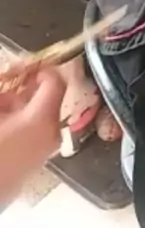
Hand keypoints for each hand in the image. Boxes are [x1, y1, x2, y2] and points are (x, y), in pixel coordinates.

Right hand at [0, 69, 65, 205]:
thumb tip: (8, 71)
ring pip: (34, 115)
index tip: (21, 64)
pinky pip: (28, 132)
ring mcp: (43, 151)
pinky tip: (1, 127)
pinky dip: (14, 123)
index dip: (39, 67)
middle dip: (20, 87)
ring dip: (14, 105)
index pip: (55, 80)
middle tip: (2, 85)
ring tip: (0, 104)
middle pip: (43, 98)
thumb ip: (0, 88)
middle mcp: (50, 135)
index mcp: (41, 120)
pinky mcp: (32, 163)